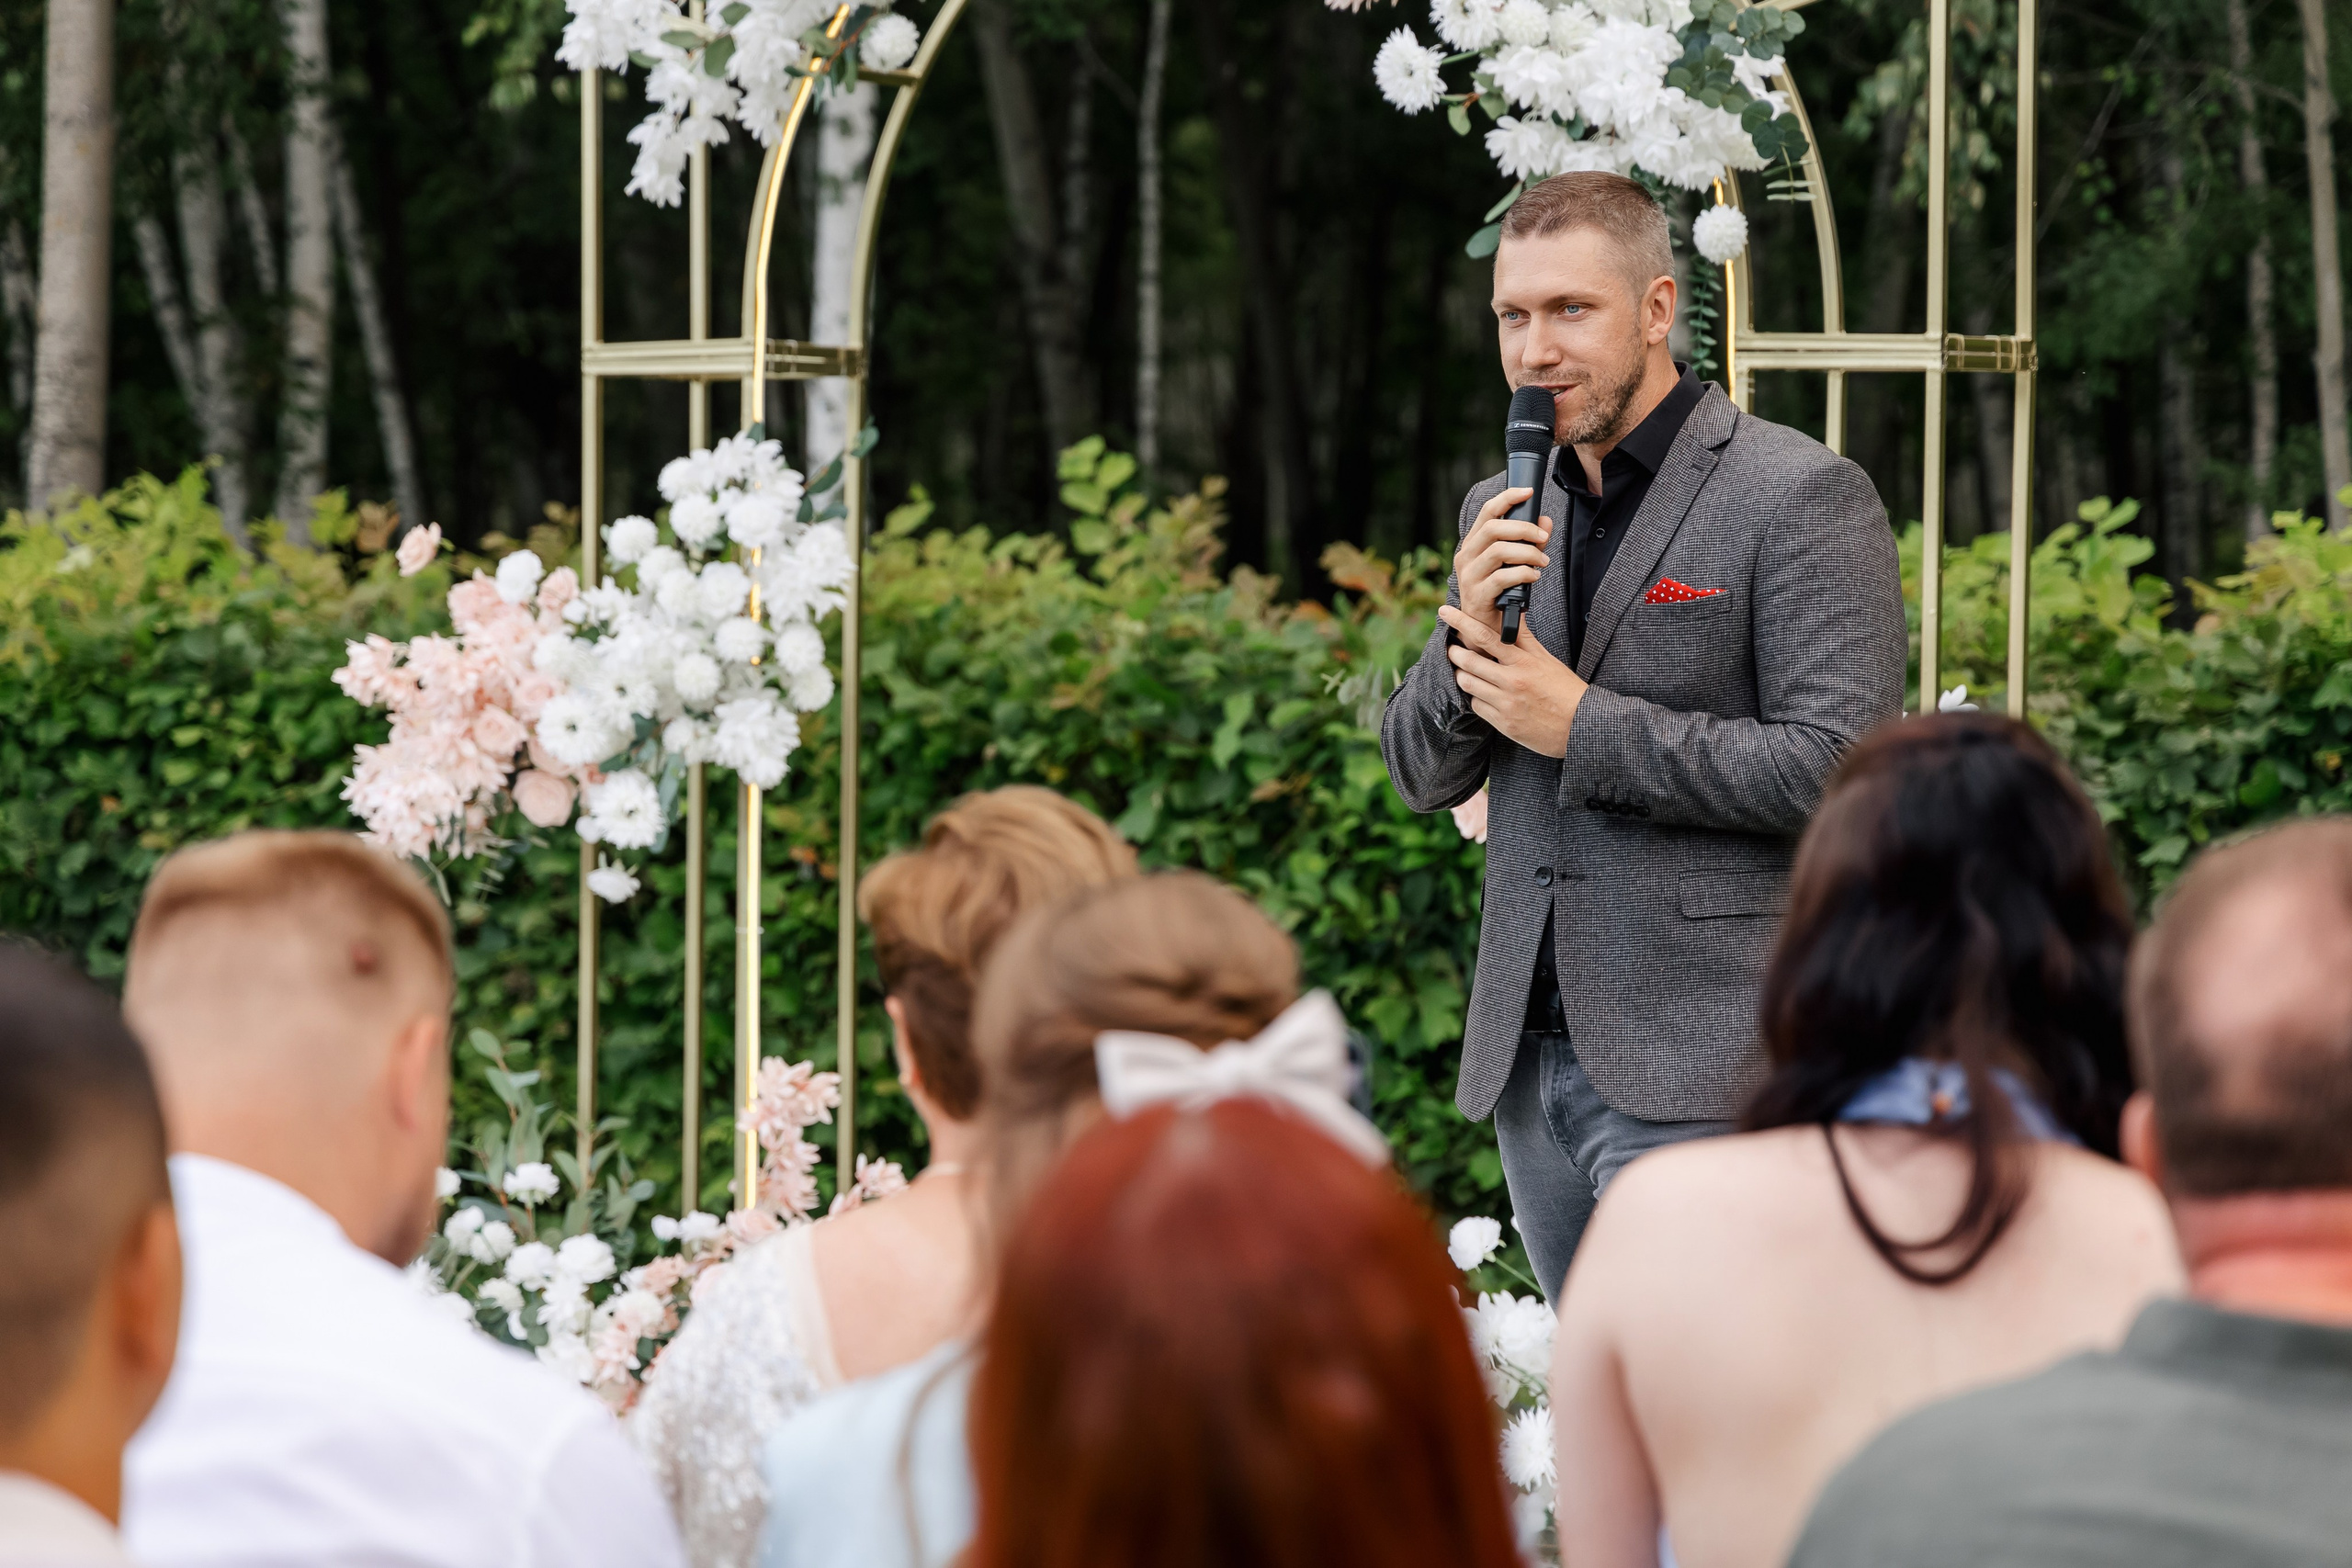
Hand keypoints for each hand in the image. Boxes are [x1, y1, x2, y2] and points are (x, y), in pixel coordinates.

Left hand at [1439, 603, 1586, 757]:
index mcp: (1523, 662)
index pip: (1485, 636)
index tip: (1445, 612)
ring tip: (1464, 670)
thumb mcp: (1546, 659)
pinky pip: (1476, 706)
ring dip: (1461, 675)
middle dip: (1454, 653)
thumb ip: (1524, 638)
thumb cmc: (1565, 689)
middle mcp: (1512, 681)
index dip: (1461, 622)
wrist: (1580, 724)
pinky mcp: (1503, 724)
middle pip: (1468, 661)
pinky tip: (1480, 693)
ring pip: (1468, 684)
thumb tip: (1512, 614)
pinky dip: (1475, 697)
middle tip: (1452, 648)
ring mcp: (1506, 704)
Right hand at [1453, 489, 1553, 634]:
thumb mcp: (1514, 563)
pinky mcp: (1477, 595)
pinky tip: (1534, 577)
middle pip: (1493, 528)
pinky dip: (1523, 574)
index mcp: (1473, 544)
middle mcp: (1466, 556)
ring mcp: (1469, 576)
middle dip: (1523, 529)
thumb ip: (1529, 542)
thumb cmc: (1500, 593)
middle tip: (1543, 538)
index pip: (1487, 512)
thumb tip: (1546, 521)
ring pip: (1498, 551)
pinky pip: (1502, 578)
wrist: (1486, 629)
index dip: (1507, 498)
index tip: (1528, 491)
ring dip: (1527, 553)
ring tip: (1542, 561)